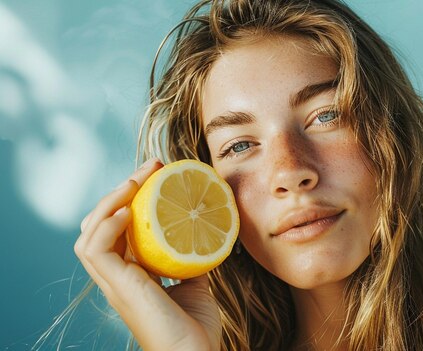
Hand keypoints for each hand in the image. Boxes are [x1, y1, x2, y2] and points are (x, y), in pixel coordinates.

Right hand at [75, 158, 220, 350]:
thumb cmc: (194, 328)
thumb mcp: (193, 282)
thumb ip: (192, 258)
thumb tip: (205, 232)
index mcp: (130, 274)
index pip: (119, 227)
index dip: (133, 198)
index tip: (158, 173)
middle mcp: (117, 276)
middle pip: (101, 223)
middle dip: (121, 190)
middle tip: (152, 167)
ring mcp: (114, 282)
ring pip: (89, 233)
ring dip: (109, 201)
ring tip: (135, 181)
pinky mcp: (117, 288)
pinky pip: (95, 250)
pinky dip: (106, 226)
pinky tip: (127, 211)